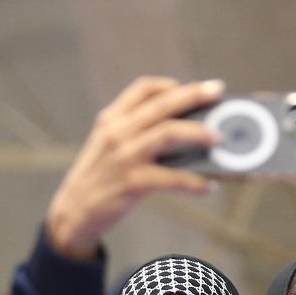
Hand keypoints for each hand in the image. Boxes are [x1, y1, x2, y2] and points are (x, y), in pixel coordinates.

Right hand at [44, 76, 224, 260]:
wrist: (75, 210)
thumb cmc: (102, 177)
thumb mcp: (111, 145)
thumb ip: (137, 132)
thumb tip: (189, 132)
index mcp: (113, 119)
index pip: (143, 88)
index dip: (171, 84)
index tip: (196, 86)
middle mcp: (118, 131)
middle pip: (162, 105)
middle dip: (194, 95)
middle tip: (218, 92)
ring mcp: (125, 156)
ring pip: (168, 133)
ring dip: (199, 133)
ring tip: (221, 139)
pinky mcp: (132, 183)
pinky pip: (171, 178)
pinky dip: (195, 182)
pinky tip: (210, 186)